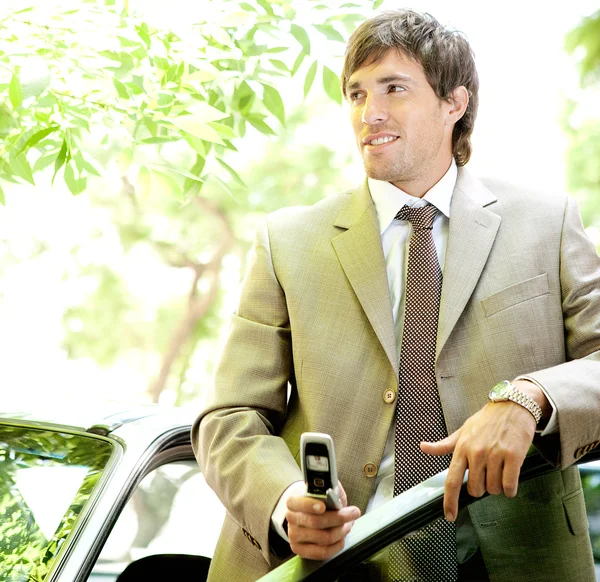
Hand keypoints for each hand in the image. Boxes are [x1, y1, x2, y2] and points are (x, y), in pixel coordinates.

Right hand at [286, 482, 360, 559]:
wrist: (306, 512)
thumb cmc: (317, 499)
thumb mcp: (323, 489)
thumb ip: (330, 488)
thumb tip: (337, 493)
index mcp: (293, 501)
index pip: (298, 503)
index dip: (310, 505)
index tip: (323, 506)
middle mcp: (291, 519)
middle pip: (315, 522)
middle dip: (338, 518)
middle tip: (353, 513)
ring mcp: (294, 536)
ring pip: (323, 538)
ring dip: (341, 531)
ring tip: (348, 525)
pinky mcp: (300, 550)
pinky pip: (322, 552)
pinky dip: (337, 546)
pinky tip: (341, 538)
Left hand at [421, 383, 542, 522]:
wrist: (512, 406)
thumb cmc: (486, 420)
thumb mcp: (463, 430)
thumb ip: (444, 445)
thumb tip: (423, 447)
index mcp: (461, 448)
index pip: (451, 480)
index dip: (449, 501)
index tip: (449, 516)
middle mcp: (476, 452)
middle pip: (475, 489)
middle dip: (481, 487)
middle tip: (487, 472)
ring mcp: (495, 454)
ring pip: (493, 489)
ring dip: (497, 486)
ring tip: (499, 468)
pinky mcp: (513, 456)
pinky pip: (509, 486)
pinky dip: (510, 488)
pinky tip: (510, 476)